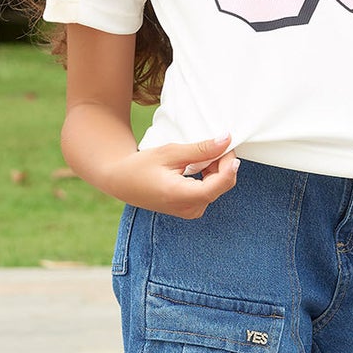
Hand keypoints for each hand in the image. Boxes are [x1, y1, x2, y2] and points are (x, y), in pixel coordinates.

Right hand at [121, 131, 239, 216]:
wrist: (122, 182)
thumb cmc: (141, 166)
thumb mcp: (171, 152)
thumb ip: (201, 149)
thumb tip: (226, 140)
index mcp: (180, 196)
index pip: (216, 186)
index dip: (228, 167)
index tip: (230, 148)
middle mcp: (188, 209)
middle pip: (221, 186)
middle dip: (223, 164)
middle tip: (214, 144)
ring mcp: (190, 212)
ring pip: (218, 188)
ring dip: (216, 169)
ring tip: (199, 155)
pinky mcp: (191, 210)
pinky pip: (210, 191)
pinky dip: (210, 176)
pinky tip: (198, 166)